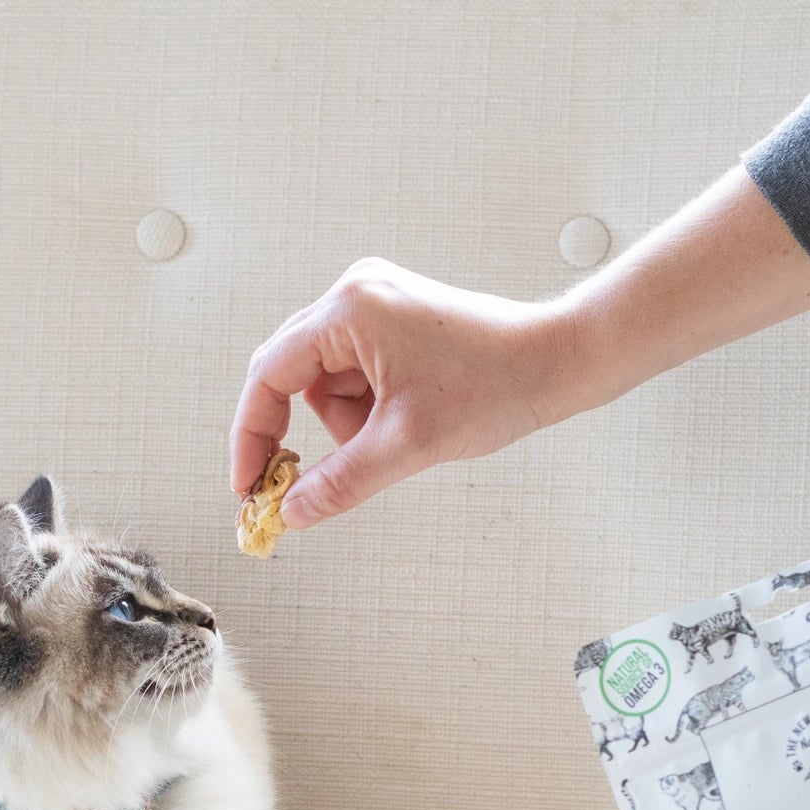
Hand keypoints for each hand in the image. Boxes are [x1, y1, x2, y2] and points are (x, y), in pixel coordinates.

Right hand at [228, 169, 809, 533]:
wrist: (561, 361)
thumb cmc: (496, 387)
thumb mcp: (406, 447)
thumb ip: (339, 482)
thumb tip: (290, 514)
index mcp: (350, 310)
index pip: (269, 375)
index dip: (252, 436)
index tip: (248, 485)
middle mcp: (355, 295)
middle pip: (291, 375)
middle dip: (300, 433)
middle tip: (294, 485)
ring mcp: (375, 303)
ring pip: (325, 382)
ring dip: (345, 423)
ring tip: (396, 437)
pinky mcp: (395, 319)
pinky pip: (354, 373)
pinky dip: (366, 409)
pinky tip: (406, 419)